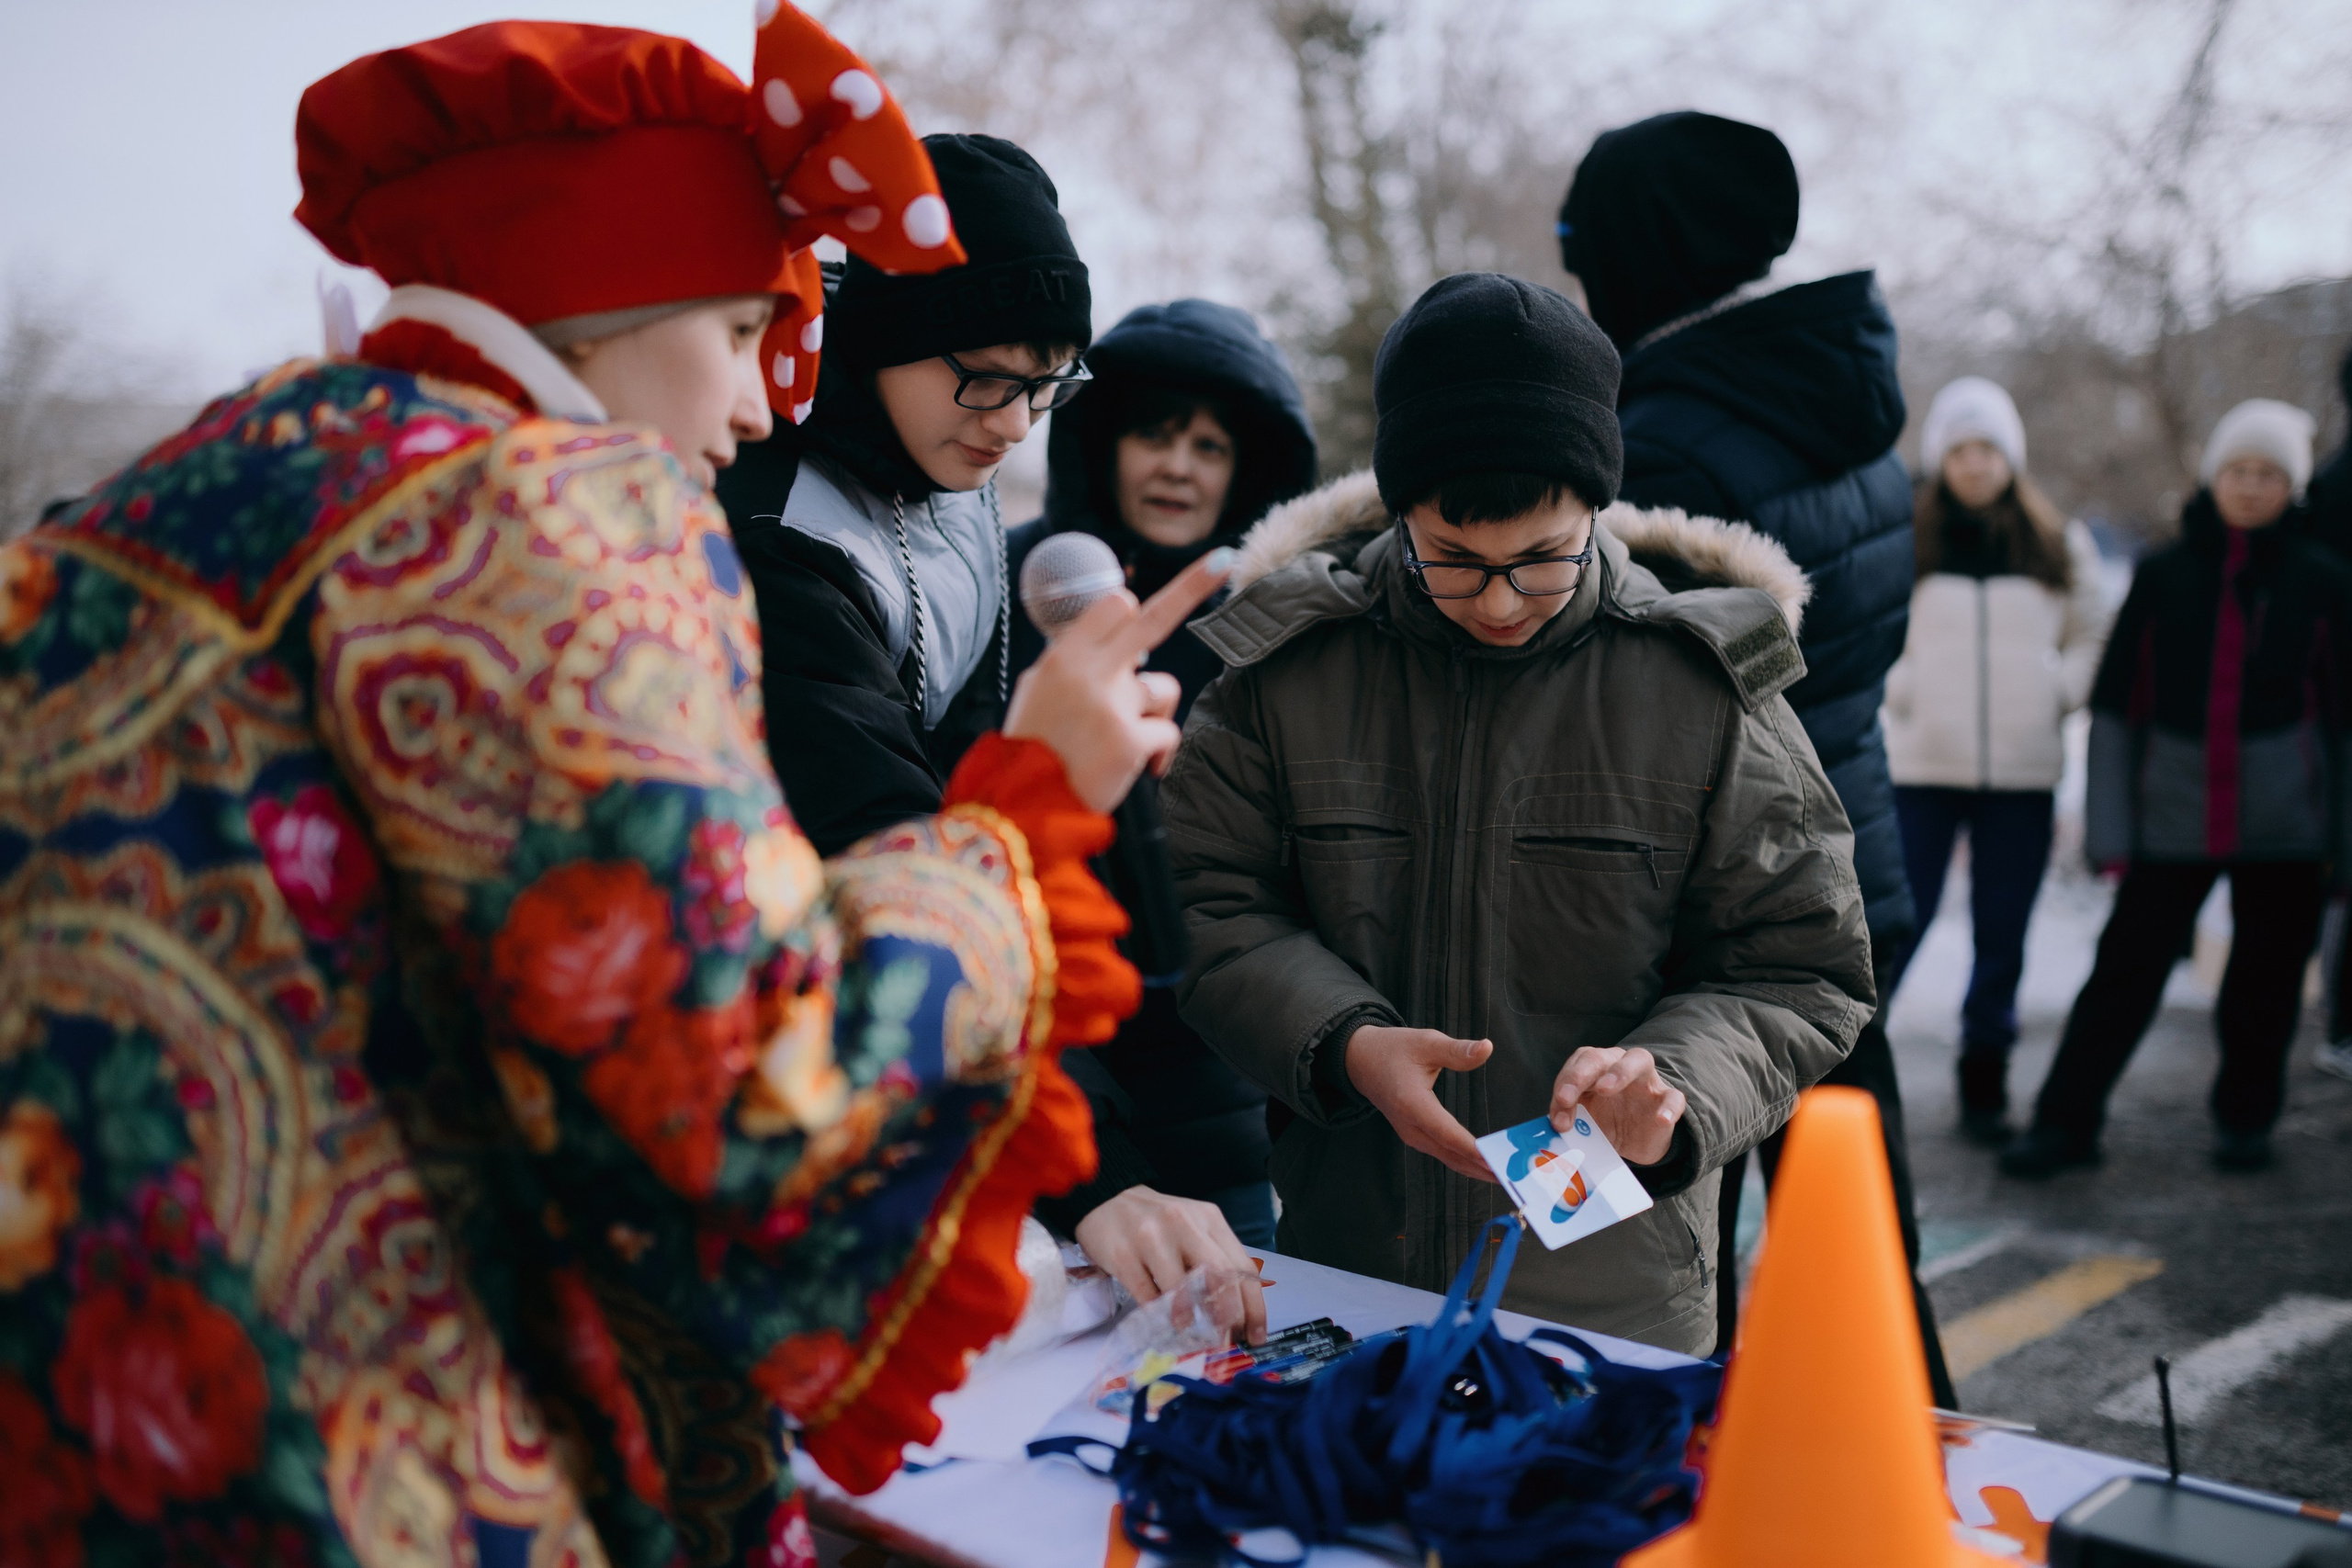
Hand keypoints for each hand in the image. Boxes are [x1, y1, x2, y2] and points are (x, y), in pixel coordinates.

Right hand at [1003, 550, 1232, 811]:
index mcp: (1063, 657)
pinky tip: (1137, 770)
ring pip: (1163, 689)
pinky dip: (1158, 754)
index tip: (1158, 581)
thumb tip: (1112, 629)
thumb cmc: (1034, 749)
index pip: (1113, 607)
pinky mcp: (1132, 740)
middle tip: (1222, 561)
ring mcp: (1113, 704)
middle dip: (1190, 586)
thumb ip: (1076, 660)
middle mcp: (1089, 671)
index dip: (1134, 606)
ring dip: (1151, 715)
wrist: (1024, 808)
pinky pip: (1167, 733)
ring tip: (1116, 744)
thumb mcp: (1038, 691)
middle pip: (1150, 617)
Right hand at [1073, 1186, 1266, 1344]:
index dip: (1253, 1307)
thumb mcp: (1192, 1229)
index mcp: (1209, 1218)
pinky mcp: (1123, 1254)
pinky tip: (1163, 1325)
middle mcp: (1184, 1224)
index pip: (1242, 1266)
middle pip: (1219, 1274)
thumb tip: (1235, 1313)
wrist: (1105, 1199)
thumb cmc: (1156, 1222)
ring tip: (1194, 1337)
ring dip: (1191, 1319)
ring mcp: (1152, 1237)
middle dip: (1229, 1315)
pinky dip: (1159, 1315)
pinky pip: (1146, 1294)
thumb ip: (1214, 1260)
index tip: (1255, 1335)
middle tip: (1227, 1341)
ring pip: (1181, 1286)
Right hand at [1344, 1025, 1496, 1183]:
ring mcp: (1412, 1135)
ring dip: (1477, 1170)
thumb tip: (1487, 1047)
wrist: (1361, 1061)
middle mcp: (1410, 1127)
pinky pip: (1444, 1155)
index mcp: (1412, 1104)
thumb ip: (1457, 1050)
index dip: (1473, 1150)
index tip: (1497, 1161)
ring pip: (1449, 1159)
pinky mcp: (1416, 1137)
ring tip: (1507, 1177)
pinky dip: (1466, 1162)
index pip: (1448, 1134)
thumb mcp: (1426, 1042)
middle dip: (1483, 1168)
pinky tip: (1486, 1165)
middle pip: (1452, 1155)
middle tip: (1514, 1178)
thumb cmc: (1394, 1050)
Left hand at [1548, 1046, 1684, 1166]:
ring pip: (1639, 1059)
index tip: (1559, 1103)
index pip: (1578, 1062)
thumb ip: (1569, 1117)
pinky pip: (1674, 1097)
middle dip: (1582, 1073)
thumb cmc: (1605, 1121)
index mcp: (1595, 1068)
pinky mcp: (1667, 1099)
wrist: (1636, 1141)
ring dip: (1620, 1071)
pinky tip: (1661, 1119)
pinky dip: (1669, 1106)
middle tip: (1568, 1095)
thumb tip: (1555, 1125)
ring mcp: (1647, 1081)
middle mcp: (1620, 1065)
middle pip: (1602, 1056)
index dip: (1567, 1080)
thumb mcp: (1584, 1120)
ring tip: (1605, 1088)